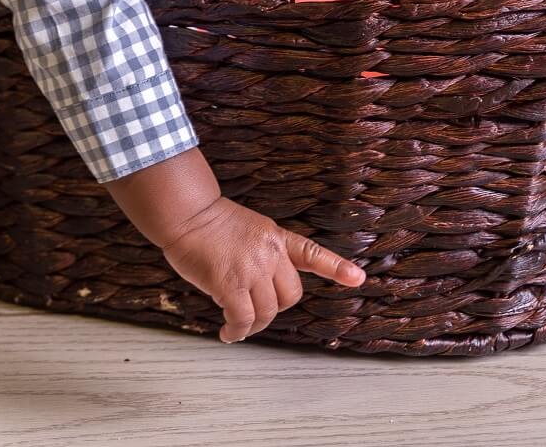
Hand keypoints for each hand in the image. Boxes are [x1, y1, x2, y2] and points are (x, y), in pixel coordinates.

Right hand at [157, 195, 366, 342]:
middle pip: (289, 296)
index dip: (336, 268)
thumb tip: (261, 285)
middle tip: (255, 313)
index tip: (358, 278)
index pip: (311, 253)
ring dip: (253, 326)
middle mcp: (270, 254)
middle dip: (274, 309)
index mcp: (277, 238)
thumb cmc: (210, 221)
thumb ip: (263, 253)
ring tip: (237, 327)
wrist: (187, 213)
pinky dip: (236, 331)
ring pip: (266, 312)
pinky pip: (242, 319)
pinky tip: (227, 332)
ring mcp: (251, 269)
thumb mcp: (251, 228)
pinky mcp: (230, 284)